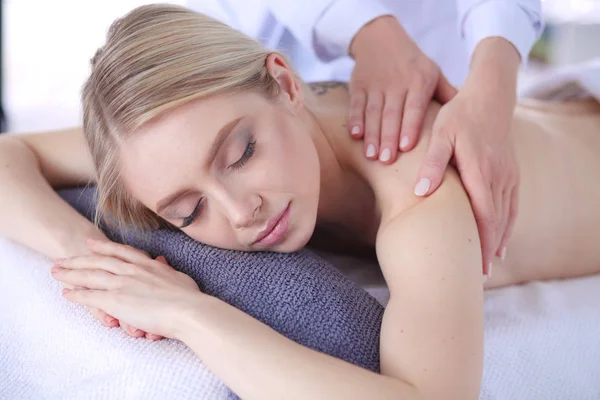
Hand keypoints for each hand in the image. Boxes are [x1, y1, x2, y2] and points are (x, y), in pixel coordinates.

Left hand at [51, 239, 200, 338]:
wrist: (188, 311)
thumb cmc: (190, 298)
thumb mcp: (179, 278)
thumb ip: (167, 272)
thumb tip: (164, 266)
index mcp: (147, 265)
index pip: (121, 252)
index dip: (104, 247)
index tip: (90, 243)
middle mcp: (132, 270)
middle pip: (99, 260)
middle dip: (79, 258)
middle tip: (63, 258)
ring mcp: (122, 284)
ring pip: (90, 275)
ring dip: (71, 273)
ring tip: (55, 272)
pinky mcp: (116, 300)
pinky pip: (90, 296)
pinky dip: (76, 294)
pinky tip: (65, 293)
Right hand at [348, 16, 456, 163]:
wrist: (381, 39)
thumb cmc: (413, 64)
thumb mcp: (433, 73)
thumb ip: (447, 94)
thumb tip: (468, 119)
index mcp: (418, 81)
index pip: (414, 107)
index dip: (409, 126)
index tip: (406, 147)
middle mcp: (396, 83)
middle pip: (392, 114)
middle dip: (388, 137)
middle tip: (387, 160)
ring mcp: (375, 84)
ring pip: (373, 112)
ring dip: (372, 134)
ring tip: (371, 155)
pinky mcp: (358, 85)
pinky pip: (356, 104)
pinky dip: (355, 119)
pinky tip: (355, 135)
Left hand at [414, 86, 517, 273]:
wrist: (490, 96)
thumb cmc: (460, 115)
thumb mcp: (440, 133)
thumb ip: (432, 163)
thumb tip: (421, 191)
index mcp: (479, 170)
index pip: (482, 213)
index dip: (479, 241)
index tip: (474, 265)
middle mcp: (498, 177)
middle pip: (497, 222)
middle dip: (487, 250)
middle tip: (478, 278)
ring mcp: (508, 176)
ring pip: (506, 216)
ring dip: (498, 242)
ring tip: (487, 268)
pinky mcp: (511, 173)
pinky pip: (512, 206)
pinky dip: (507, 226)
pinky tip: (501, 242)